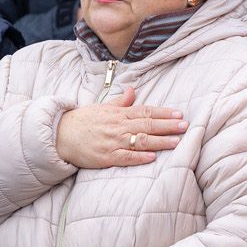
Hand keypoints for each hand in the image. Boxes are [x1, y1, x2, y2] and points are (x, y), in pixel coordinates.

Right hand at [55, 86, 186, 168]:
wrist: (61, 135)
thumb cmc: (83, 121)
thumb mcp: (102, 106)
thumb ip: (121, 101)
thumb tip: (133, 90)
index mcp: (119, 114)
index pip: (145, 111)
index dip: (163, 113)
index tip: (179, 114)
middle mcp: (118, 126)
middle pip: (147, 125)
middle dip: (168, 126)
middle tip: (185, 126)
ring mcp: (113, 142)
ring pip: (141, 141)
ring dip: (160, 141)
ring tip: (176, 142)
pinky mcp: (107, 157)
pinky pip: (126, 157)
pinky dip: (140, 157)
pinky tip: (153, 157)